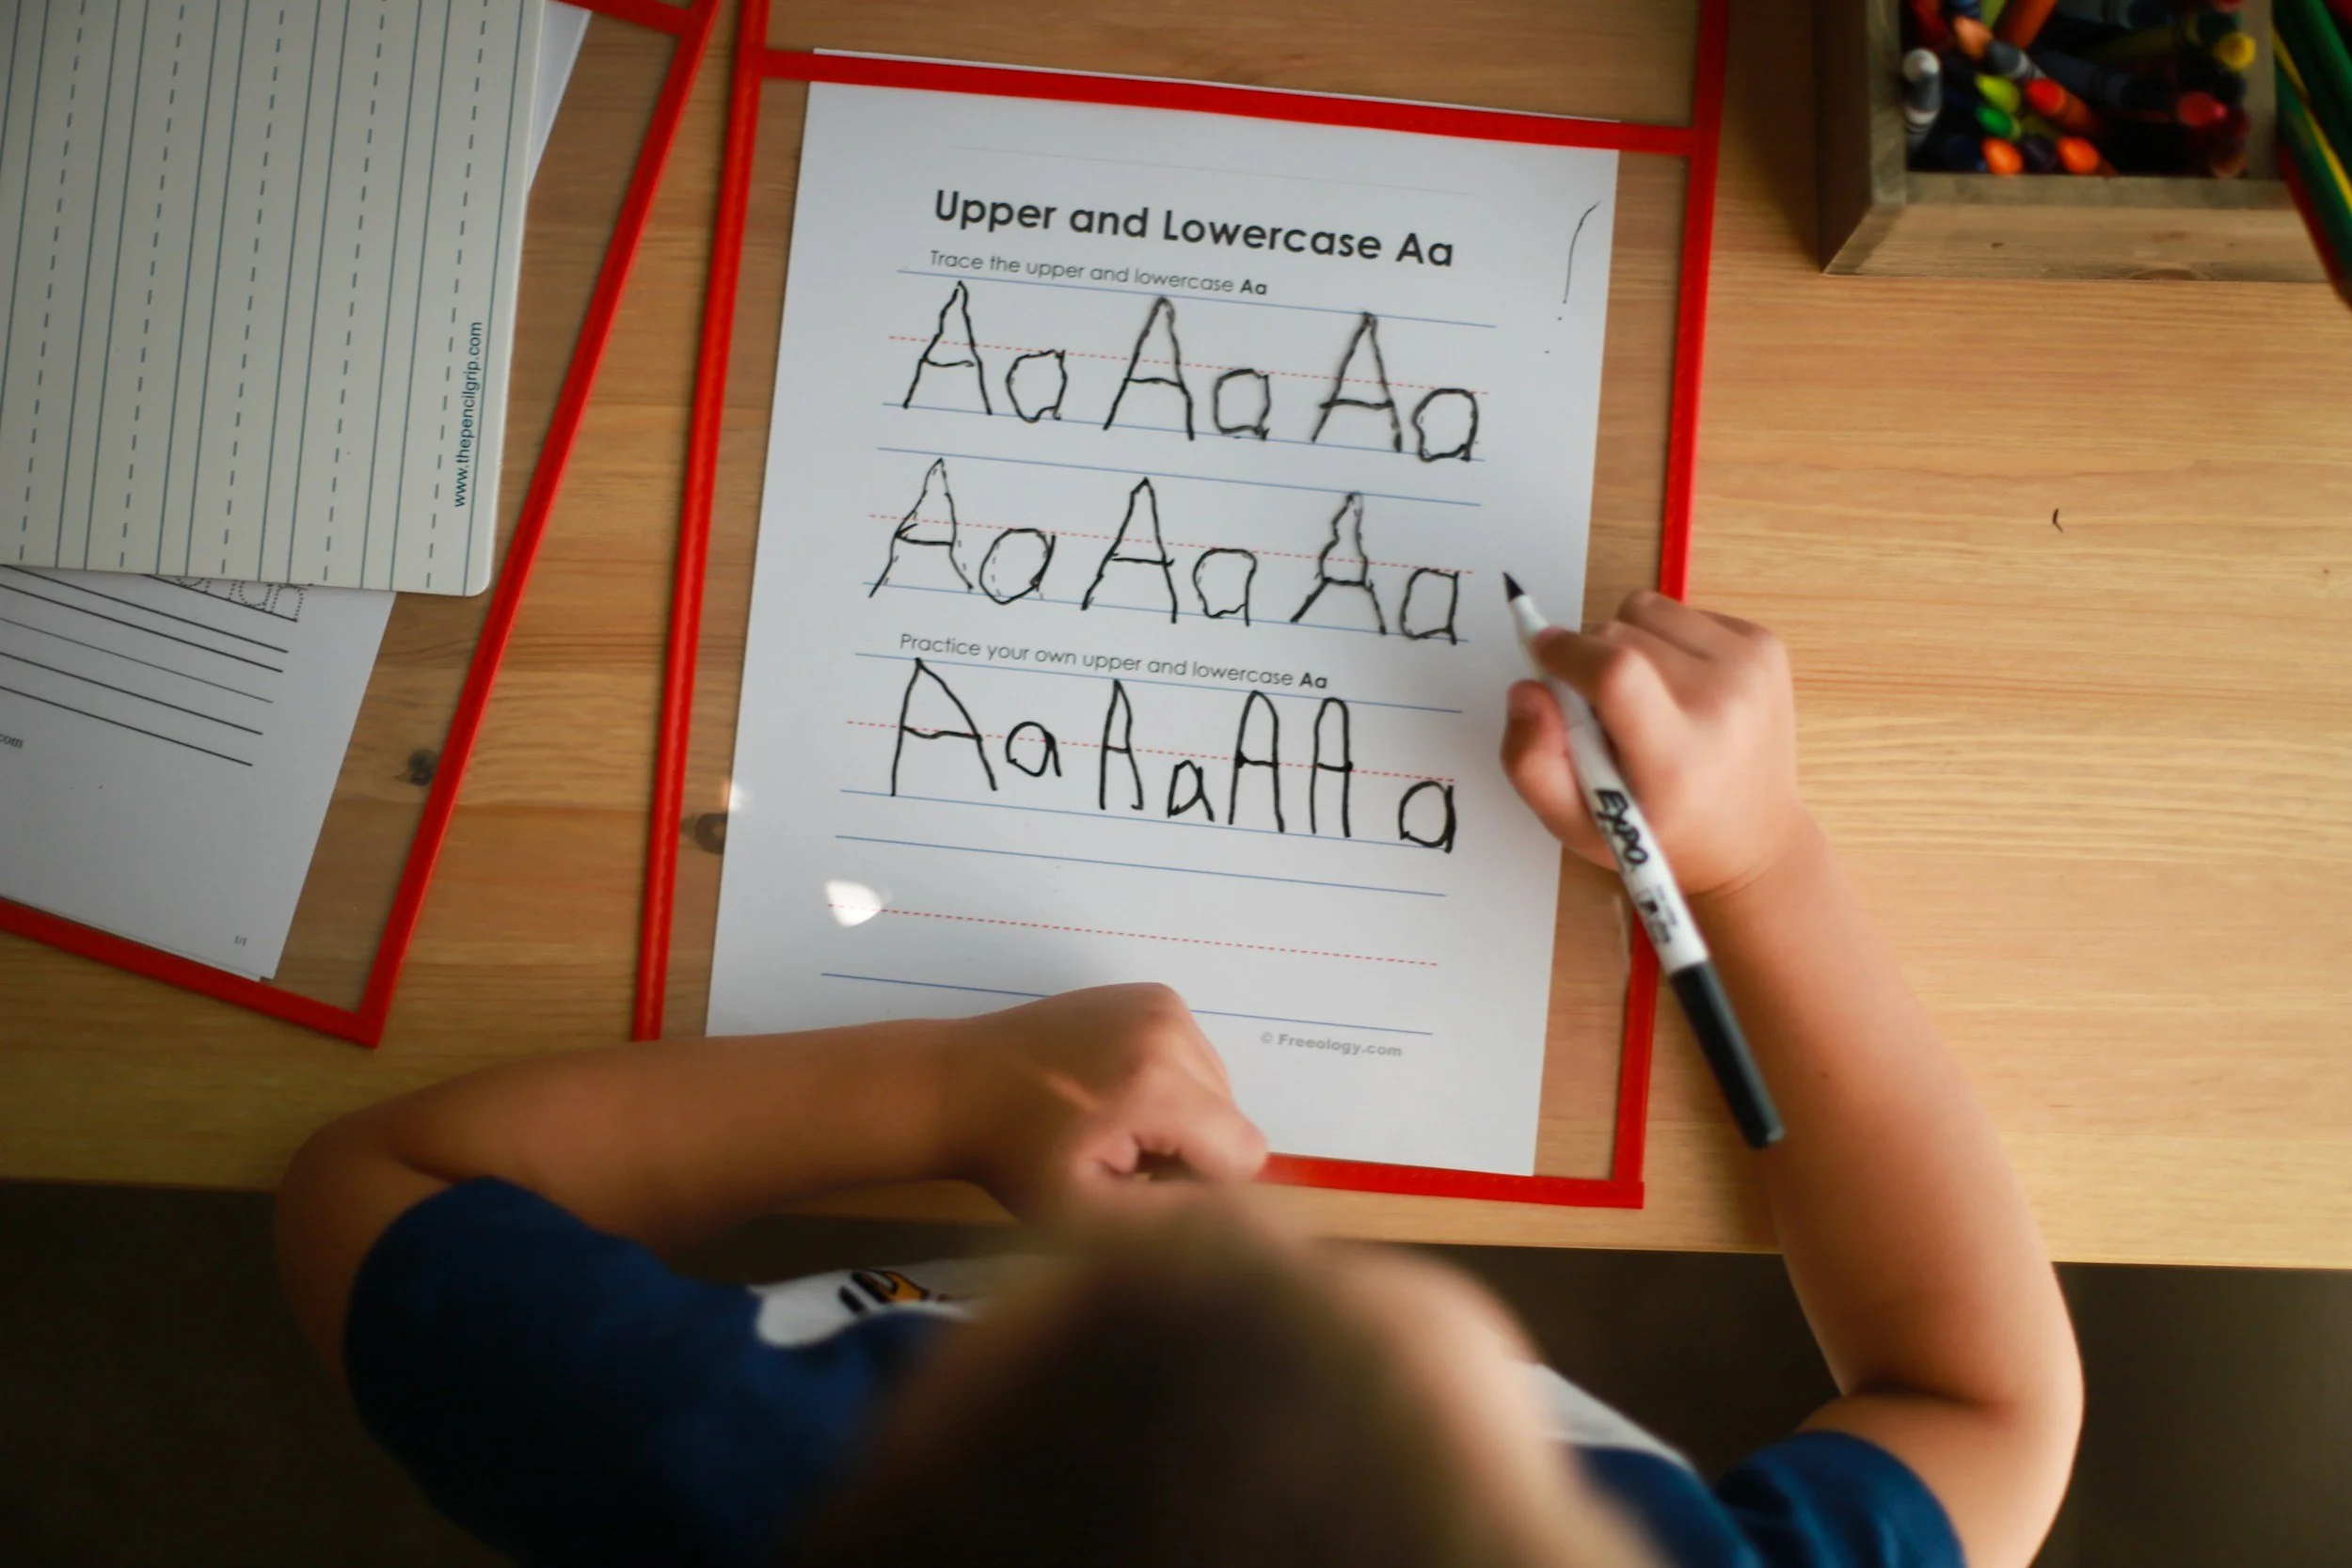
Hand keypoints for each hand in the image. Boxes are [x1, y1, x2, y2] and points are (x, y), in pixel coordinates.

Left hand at [941, 984, 1268, 1220]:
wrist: (961, 1084)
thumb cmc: (1017, 1158)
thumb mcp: (1088, 1215)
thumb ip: (1171, 1221)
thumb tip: (1232, 1213)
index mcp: (1157, 1084)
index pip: (1245, 1152)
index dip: (1202, 1185)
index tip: (1145, 1187)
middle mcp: (1171, 1029)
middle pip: (1234, 1117)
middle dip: (1190, 1148)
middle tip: (1120, 1157)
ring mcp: (1163, 1003)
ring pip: (1220, 1088)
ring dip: (1181, 1117)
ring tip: (1114, 1125)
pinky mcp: (1154, 995)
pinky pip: (1197, 1057)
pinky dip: (1170, 1083)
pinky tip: (1115, 1093)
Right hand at [1499, 589, 1806, 898]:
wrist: (1754, 839)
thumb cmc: (1657, 833)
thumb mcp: (1576, 826)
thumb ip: (1532, 762)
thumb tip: (1527, 688)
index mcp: (1676, 756)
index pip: (1616, 672)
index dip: (1567, 652)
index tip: (1543, 655)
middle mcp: (1724, 702)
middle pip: (1621, 632)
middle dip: (1592, 658)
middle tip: (1603, 708)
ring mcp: (1752, 668)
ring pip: (1648, 610)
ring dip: (1627, 642)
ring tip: (1642, 695)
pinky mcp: (1765, 646)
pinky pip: (1683, 611)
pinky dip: (1664, 639)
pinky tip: (1678, 687)